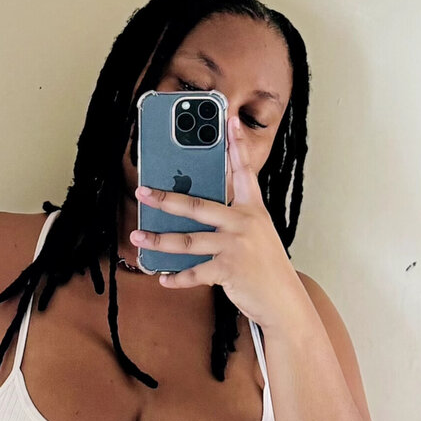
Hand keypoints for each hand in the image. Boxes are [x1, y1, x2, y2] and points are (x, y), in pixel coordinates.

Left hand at [130, 115, 301, 329]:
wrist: (283, 300)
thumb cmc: (266, 267)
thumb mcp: (256, 235)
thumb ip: (232, 220)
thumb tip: (194, 214)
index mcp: (253, 209)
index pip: (244, 171)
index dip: (236, 145)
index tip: (229, 121)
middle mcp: (244, 223)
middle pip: (198, 205)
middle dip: (166, 198)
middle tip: (143, 192)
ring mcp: (236, 246)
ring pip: (188, 241)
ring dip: (159, 240)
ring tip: (138, 236)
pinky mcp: (229, 271)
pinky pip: (195, 273)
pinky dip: (177, 278)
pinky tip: (163, 278)